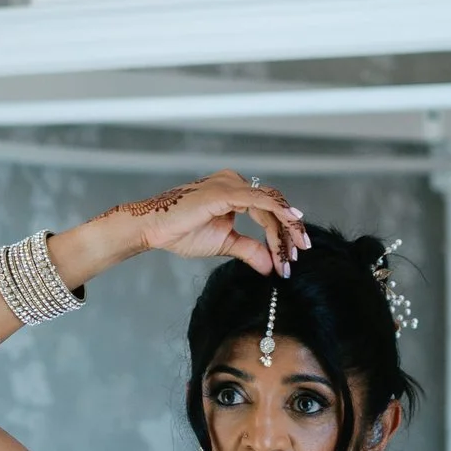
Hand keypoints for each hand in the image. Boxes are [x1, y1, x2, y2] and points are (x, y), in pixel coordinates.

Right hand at [109, 171, 306, 274]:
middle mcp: (234, 182)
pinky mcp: (224, 192)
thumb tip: (270, 268)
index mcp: (234, 191)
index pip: (268, 210)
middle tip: (298, 257)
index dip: (283, 234)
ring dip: (285, 230)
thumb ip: (249, 250)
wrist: (152, 229)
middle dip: (289, 233)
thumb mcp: (224, 244)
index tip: (291, 259)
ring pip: (270, 204)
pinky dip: (277, 214)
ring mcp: (230, 184)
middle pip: (274, 206)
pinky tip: (291, 224)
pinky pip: (259, 201)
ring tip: (292, 254)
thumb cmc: (181, 232)